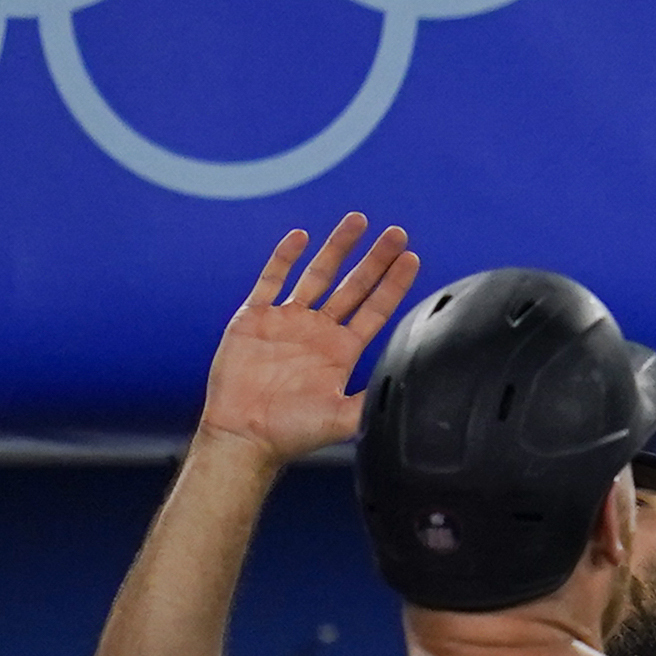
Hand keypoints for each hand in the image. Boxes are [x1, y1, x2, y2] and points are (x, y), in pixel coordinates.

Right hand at [201, 215, 420, 465]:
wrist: (244, 436)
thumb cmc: (291, 433)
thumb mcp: (342, 419)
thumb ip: (373, 401)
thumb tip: (410, 394)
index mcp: (341, 351)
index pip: (375, 309)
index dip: (393, 284)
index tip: (411, 259)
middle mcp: (318, 331)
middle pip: (353, 285)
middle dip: (375, 259)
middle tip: (397, 233)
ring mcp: (287, 321)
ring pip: (317, 275)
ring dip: (337, 248)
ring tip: (358, 220)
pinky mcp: (254, 318)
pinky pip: (271, 280)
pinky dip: (284, 257)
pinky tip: (301, 237)